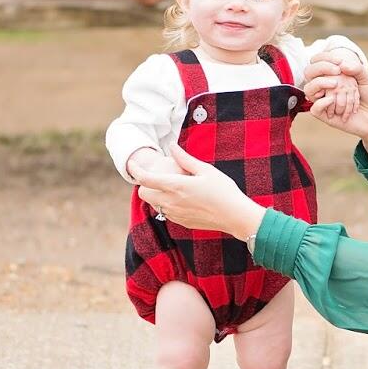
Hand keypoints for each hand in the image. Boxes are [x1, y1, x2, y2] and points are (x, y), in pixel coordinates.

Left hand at [135, 145, 266, 239]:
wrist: (235, 217)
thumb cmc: (224, 190)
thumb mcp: (206, 170)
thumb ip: (185, 158)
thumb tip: (171, 146)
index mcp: (176, 186)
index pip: (145, 179)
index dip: (135, 170)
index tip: (132, 164)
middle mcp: (172, 202)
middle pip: (143, 194)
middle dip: (145, 185)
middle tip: (157, 177)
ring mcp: (175, 215)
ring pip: (154, 204)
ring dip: (157, 195)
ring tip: (173, 187)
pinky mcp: (182, 222)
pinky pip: (166, 212)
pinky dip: (168, 204)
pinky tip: (183, 199)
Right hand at [303, 54, 367, 157]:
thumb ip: (357, 68)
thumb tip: (342, 64)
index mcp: (334, 74)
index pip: (318, 61)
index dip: (324, 57)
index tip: (340, 61)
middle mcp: (327, 87)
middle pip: (309, 72)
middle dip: (321, 67)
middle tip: (337, 70)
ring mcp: (325, 101)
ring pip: (309, 89)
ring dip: (321, 83)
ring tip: (336, 84)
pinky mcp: (326, 116)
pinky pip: (315, 108)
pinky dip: (322, 102)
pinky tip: (332, 100)